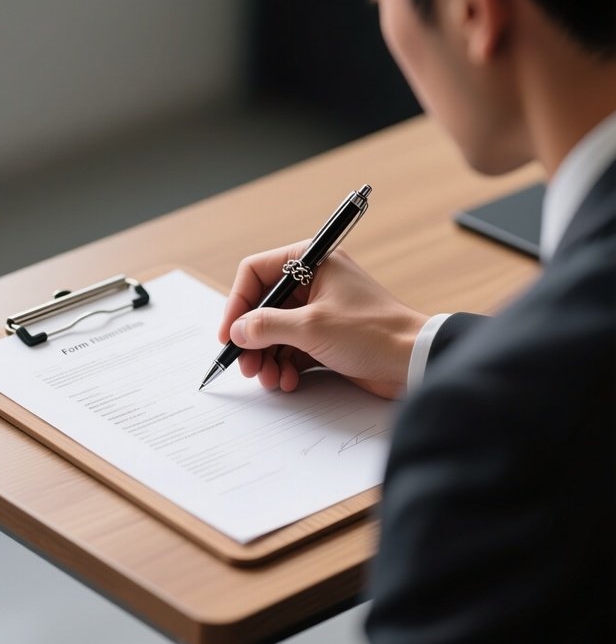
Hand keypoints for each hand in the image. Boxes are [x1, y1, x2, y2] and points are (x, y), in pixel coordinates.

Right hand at [217, 241, 428, 398]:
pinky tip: (288, 381)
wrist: (414, 361)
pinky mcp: (326, 337)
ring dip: (267, 358)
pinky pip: (291, 349)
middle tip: (246, 366)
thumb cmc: (373, 333)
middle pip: (263, 307)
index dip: (237, 303)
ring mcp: (319, 311)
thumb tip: (238, 330)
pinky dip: (285, 366)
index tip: (229, 333)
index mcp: (312, 262)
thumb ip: (267, 326)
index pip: (256, 273)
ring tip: (269, 378)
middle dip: (252, 339)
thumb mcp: (311, 327)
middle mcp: (313, 282)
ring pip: (275, 332)